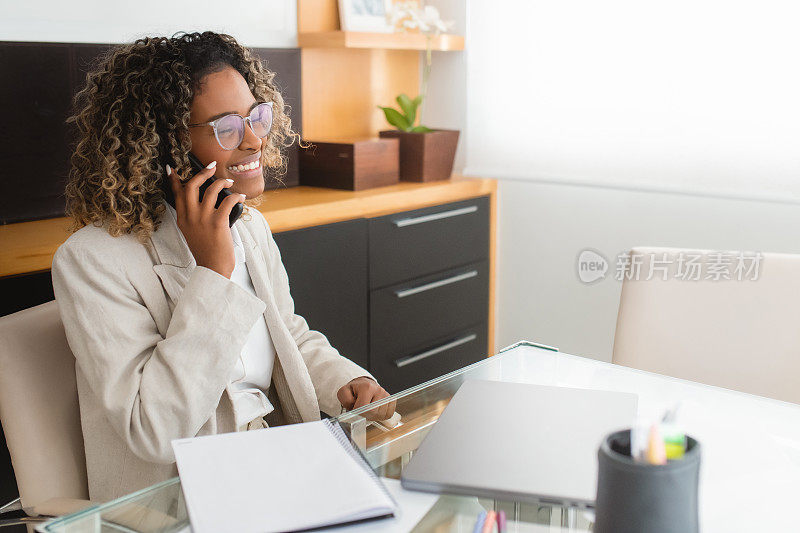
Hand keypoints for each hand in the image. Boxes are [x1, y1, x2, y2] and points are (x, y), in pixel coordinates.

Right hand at [168, 162, 244, 278]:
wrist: (213, 268)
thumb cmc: (206, 251)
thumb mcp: (192, 233)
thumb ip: (193, 218)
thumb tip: (203, 201)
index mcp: (183, 219)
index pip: (177, 194)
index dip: (174, 179)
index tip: (172, 168)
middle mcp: (191, 217)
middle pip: (192, 186)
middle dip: (202, 173)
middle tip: (211, 167)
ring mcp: (203, 219)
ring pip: (211, 189)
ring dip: (221, 182)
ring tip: (229, 181)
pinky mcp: (218, 222)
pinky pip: (227, 200)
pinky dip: (236, 195)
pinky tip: (240, 196)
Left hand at [337, 377, 396, 420]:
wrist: (363, 385)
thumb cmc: (354, 390)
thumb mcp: (344, 392)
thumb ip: (346, 400)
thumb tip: (354, 408)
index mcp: (367, 387)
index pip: (364, 407)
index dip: (357, 412)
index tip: (355, 409)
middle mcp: (379, 390)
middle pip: (374, 412)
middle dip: (365, 415)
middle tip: (361, 410)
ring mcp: (386, 395)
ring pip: (381, 415)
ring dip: (373, 416)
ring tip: (368, 410)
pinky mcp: (391, 400)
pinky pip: (388, 414)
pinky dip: (381, 416)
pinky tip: (375, 411)